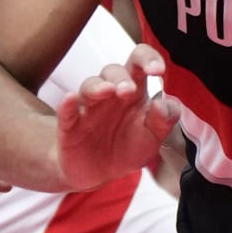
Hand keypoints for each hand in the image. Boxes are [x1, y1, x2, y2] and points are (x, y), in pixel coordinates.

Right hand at [56, 45, 183, 191]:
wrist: (102, 174)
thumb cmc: (129, 147)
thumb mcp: (154, 136)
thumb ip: (165, 119)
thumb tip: (163, 103)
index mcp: (134, 89)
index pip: (139, 61)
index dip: (148, 58)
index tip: (158, 70)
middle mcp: (110, 93)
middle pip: (112, 71)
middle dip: (121, 78)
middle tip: (129, 90)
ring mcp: (89, 107)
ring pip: (89, 86)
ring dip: (98, 86)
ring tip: (108, 91)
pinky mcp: (70, 125)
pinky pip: (66, 111)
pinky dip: (67, 104)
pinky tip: (70, 99)